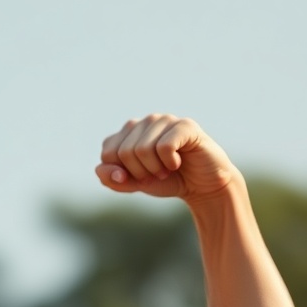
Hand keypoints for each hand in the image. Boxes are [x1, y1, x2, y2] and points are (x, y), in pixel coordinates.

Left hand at [94, 114, 236, 201]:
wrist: (204, 186)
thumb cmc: (169, 181)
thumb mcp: (135, 183)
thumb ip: (113, 179)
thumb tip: (102, 170)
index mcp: (128, 132)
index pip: (108, 153)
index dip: (122, 174)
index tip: (141, 177)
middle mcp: (145, 121)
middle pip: (124, 152)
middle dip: (140, 173)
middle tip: (157, 174)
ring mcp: (165, 120)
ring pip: (142, 150)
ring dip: (156, 169)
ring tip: (168, 169)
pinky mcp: (185, 125)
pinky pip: (164, 147)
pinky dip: (170, 163)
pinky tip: (179, 162)